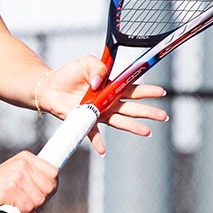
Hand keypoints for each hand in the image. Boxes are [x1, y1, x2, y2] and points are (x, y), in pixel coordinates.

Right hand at [0, 152, 58, 212]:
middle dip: (42, 202)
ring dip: (33, 211)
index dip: (50, 189)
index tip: (40, 195)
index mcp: (27, 158)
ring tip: (21, 210)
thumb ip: (32, 177)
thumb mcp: (15, 174)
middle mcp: (23, 164)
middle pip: (49, 189)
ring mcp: (16, 176)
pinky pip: (28, 208)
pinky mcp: (9, 190)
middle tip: (29, 205)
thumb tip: (51, 189)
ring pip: (39, 201)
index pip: (54, 173)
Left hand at [38, 57, 168, 155]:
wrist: (50, 87)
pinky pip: (93, 133)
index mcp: (112, 86)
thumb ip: (98, 68)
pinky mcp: (85, 120)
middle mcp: (108, 101)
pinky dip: (98, 142)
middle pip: (132, 107)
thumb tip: (100, 83)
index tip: (161, 92)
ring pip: (119, 121)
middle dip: (149, 111)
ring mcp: (98, 112)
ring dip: (133, 127)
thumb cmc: (70, 74)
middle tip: (163, 116)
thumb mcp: (86, 62)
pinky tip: (103, 150)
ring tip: (147, 132)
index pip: (133, 88)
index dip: (148, 90)